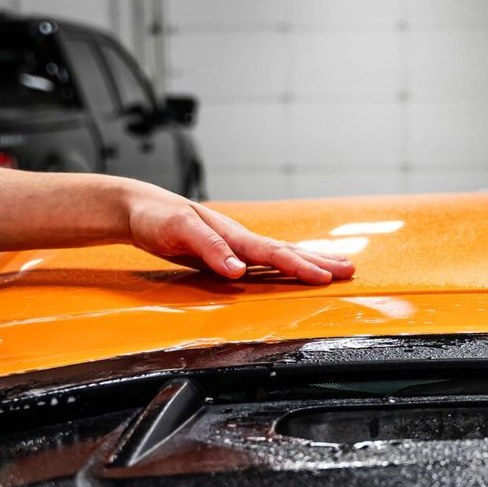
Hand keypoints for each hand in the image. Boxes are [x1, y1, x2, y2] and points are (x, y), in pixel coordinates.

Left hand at [127, 192, 355, 284]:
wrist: (137, 208)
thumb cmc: (155, 217)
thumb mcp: (178, 231)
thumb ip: (209, 249)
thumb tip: (239, 271)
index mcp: (232, 234)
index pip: (274, 253)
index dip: (300, 266)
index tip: (326, 278)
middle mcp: (238, 239)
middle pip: (286, 251)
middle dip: (319, 261)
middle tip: (350, 270)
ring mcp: (233, 245)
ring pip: (279, 255)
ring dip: (308, 261)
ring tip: (335, 267)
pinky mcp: (224, 253)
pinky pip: (262, 261)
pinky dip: (284, 266)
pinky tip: (292, 270)